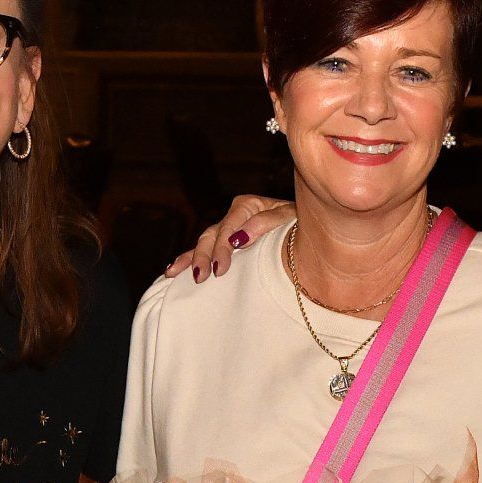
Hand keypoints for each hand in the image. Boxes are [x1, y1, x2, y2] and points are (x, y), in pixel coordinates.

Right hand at [164, 195, 292, 281]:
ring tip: (175, 273)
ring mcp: (228, 229)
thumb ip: (265, 223)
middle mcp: (234, 215)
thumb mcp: (289, 218)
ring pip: (204, 242)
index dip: (222, 248)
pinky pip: (205, 250)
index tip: (220, 268)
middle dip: (203, 256)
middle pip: (211, 235)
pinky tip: (173, 270)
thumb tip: (238, 238)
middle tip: (201, 277)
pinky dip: (189, 258)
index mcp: (247, 205)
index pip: (228, 227)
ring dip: (190, 258)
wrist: (308, 228)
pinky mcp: (226, 242)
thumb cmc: (299, 222)